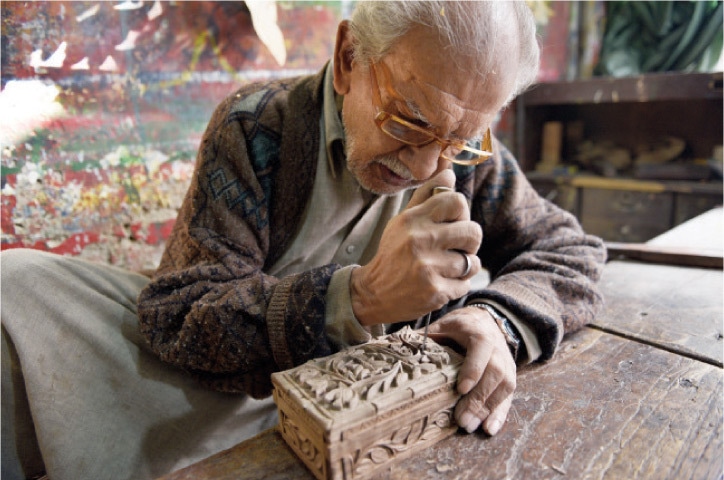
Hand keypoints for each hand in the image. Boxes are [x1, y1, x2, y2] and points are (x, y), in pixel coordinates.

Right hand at [350, 169, 481, 324]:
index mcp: (413, 220)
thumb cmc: (394, 252)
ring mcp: (429, 268)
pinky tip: (440, 282)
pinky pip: (466, 284)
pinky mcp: (435, 292)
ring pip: (472, 261)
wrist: (375, 293)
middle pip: (473, 231)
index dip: (461, 213)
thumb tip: (449, 171)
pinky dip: (457, 285)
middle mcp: (420, 241)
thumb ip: (427, 195)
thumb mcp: (404, 220)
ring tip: (446, 267)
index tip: (452, 223)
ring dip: (464, 266)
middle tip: (456, 247)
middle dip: (469, 242)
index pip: (457, 201)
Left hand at [426, 306, 515, 435]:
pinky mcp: (510, 375)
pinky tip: (489, 428)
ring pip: (505, 386)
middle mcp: (497, 347)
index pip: (481, 349)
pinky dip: (500, 414)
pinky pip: (509, 395)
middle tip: (462, 419)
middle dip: (479, 398)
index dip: (473, 369)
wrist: (484, 321)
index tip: (460, 389)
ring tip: (470, 425)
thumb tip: (397, 345)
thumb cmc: (459, 325)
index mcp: (479, 331)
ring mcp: (507, 362)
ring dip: (488, 408)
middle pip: (495, 372)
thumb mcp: (443, 324)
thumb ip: (427, 336)